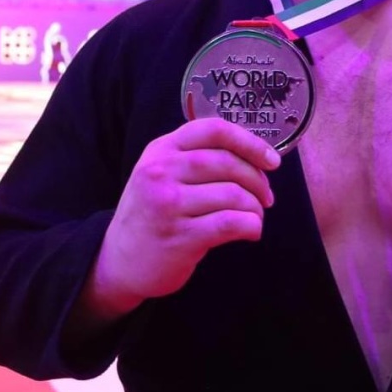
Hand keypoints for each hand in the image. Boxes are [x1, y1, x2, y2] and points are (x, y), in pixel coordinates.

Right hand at [79, 118, 280, 323]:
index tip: (272, 160)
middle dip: (257, 179)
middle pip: (227, 162)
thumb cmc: (152, 213)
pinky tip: (251, 232)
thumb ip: (196, 157)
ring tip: (255, 216)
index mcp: (160, 149)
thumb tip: (256, 157)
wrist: (119, 261)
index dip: (250, 142)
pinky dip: (251, 226)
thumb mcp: (161, 173)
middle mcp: (160, 172)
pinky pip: (230, 223)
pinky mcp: (179, 236)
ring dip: (255, 207)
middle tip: (266, 196)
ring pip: (233, 194)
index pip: (213, 130)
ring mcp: (167, 204)